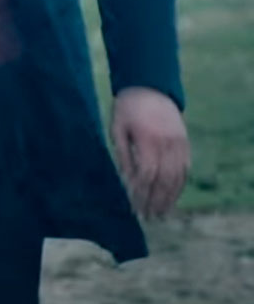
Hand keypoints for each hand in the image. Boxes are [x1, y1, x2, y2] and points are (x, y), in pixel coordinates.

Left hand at [110, 86, 189, 220]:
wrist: (149, 86)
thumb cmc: (127, 108)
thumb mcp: (117, 126)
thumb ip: (122, 153)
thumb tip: (126, 180)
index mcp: (147, 138)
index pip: (146, 173)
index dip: (141, 192)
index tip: (134, 206)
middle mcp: (166, 143)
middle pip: (163, 180)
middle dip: (155, 201)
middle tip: (147, 217)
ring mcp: (179, 144)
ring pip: (177, 178)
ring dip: (169, 198)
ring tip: (160, 213)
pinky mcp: (185, 143)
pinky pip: (185, 169)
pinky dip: (179, 186)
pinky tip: (172, 197)